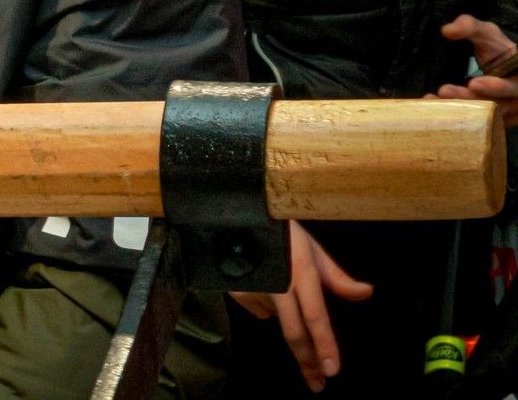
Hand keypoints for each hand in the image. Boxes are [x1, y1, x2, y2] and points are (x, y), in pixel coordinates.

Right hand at [230, 221, 370, 392]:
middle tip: (318, 383)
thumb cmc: (279, 228)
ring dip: (282, 312)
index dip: (324, 346)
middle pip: (294, 333)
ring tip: (278, 281)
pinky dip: (263, 302)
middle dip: (307, 361)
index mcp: (300, 272)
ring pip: (276, 317)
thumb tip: (367, 293)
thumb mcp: (312, 247)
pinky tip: (260, 282)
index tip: (332, 370)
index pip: (316, 317)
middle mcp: (276, 285)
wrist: (233, 216)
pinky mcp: (235, 291)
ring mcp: (253, 289)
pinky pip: (258, 308)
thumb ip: (337, 276)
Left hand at [436, 15, 517, 126]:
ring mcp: (508, 111)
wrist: (498, 66)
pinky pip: (476, 122)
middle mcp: (517, 97)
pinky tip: (433, 107)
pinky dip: (456, 116)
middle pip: (498, 104)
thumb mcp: (485, 32)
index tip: (474, 83)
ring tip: (434, 100)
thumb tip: (448, 30)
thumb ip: (469, 26)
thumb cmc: (495, 48)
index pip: (515, 86)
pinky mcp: (493, 120)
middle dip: (471, 99)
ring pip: (485, 116)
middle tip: (445, 90)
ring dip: (460, 109)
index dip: (498, 87)